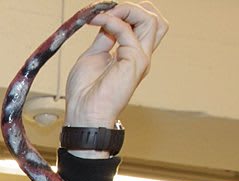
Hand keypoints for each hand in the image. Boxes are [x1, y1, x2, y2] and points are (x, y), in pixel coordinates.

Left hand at [64, 2, 168, 131]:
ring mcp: (141, 58)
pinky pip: (128, 31)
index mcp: (132, 55)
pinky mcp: (135, 61)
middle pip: (155, 20)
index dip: (129, 13)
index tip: (103, 13)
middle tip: (108, 10)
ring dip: (127, 10)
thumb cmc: (85, 93)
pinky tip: (98, 21)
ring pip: (152, 20)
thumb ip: (105, 38)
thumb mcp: (94, 56)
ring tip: (105, 13)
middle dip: (133, 8)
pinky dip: (112, 21)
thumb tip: (108, 20)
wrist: (84, 113)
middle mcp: (141, 55)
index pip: (145, 25)